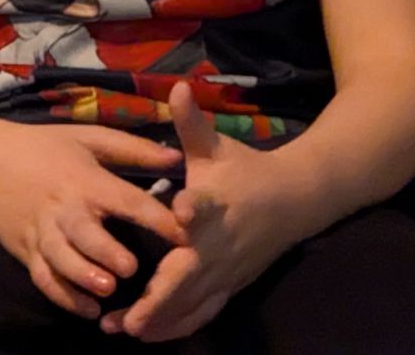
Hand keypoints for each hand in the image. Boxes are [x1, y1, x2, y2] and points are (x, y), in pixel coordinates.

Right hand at [0, 117, 183, 320]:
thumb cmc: (43, 147)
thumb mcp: (87, 138)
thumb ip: (133, 150)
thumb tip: (177, 159)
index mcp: (84, 179)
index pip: (124, 199)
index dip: (155, 217)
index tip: (185, 235)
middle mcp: (63, 208)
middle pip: (84, 232)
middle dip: (105, 250)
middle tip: (130, 267)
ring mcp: (42, 233)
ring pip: (61, 260)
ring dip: (83, 276)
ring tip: (107, 289)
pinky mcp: (27, 253)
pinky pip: (45, 279)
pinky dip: (64, 297)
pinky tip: (89, 310)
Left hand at [103, 86, 298, 340]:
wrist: (294, 200)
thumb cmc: (245, 170)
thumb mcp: (217, 146)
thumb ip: (191, 123)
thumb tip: (177, 85)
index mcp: (214, 207)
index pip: (202, 210)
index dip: (190, 210)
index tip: (179, 213)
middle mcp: (219, 247)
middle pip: (188, 278)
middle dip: (154, 301)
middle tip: (119, 321)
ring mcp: (226, 273)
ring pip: (193, 306)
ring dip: (160, 322)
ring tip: (122, 332)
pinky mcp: (231, 288)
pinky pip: (203, 314)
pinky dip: (178, 327)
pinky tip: (151, 336)